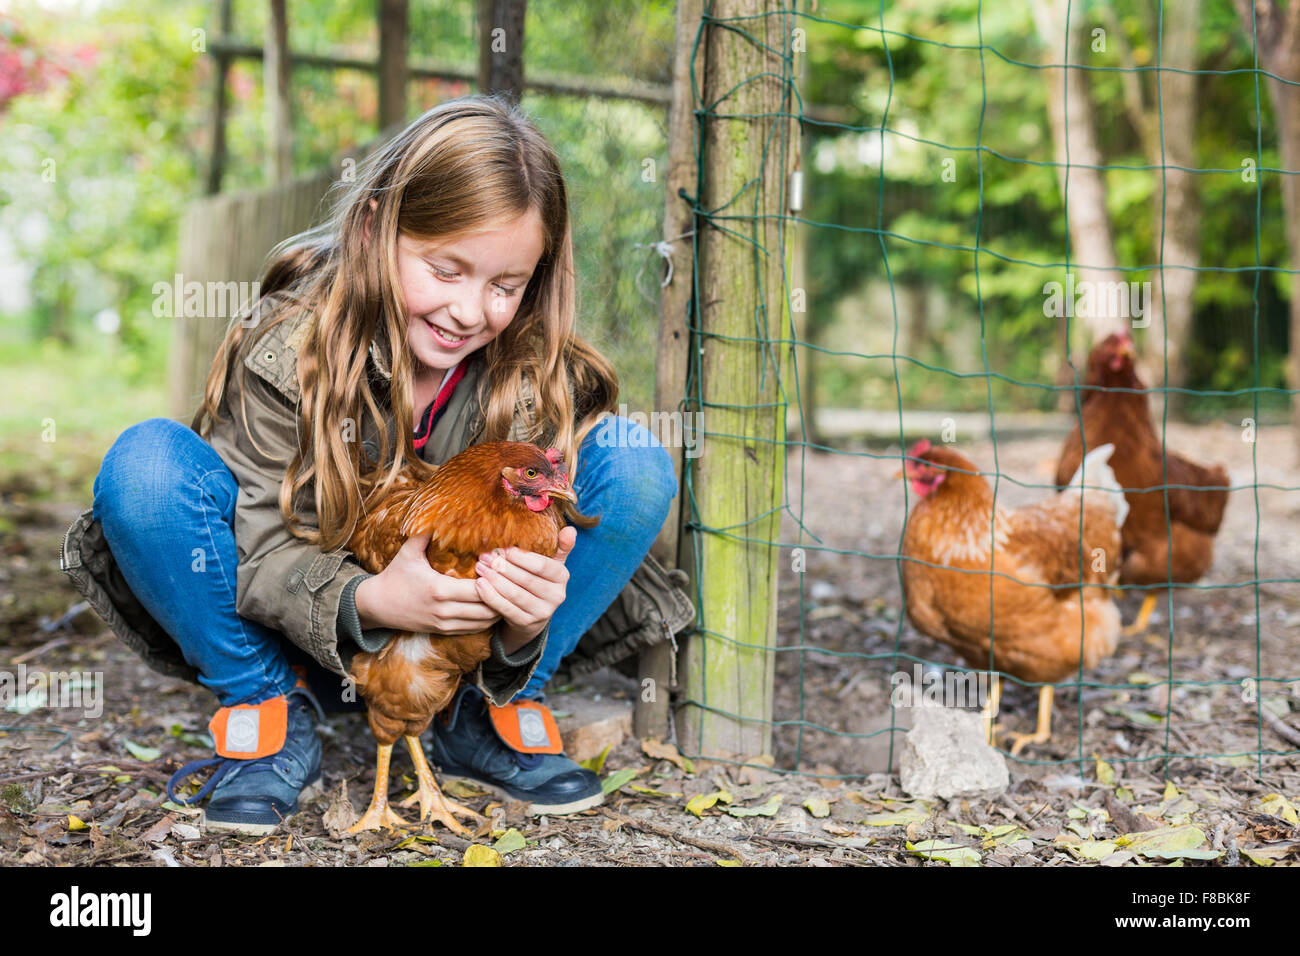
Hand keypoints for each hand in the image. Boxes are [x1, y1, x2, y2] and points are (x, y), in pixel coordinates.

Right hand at [354, 532, 501, 634]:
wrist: (376, 605)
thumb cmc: (395, 575)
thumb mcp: (408, 552)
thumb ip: (425, 533)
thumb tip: (441, 511)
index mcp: (439, 588)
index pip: (479, 589)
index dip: (494, 580)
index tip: (501, 569)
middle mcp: (444, 609)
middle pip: (486, 608)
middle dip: (501, 596)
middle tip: (511, 582)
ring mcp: (444, 623)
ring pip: (483, 622)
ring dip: (497, 609)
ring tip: (506, 594)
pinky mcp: (443, 631)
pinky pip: (473, 630)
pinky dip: (486, 620)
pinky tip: (492, 607)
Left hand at [473, 526, 576, 653]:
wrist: (533, 614)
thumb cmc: (538, 579)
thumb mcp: (551, 562)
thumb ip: (560, 545)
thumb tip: (570, 530)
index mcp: (562, 576)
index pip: (542, 565)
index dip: (521, 557)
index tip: (503, 549)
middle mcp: (557, 596)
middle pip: (526, 579)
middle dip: (503, 566)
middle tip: (485, 557)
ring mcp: (542, 612)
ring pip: (514, 594)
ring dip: (494, 580)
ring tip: (480, 568)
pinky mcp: (526, 623)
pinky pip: (506, 609)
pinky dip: (491, 596)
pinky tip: (480, 585)